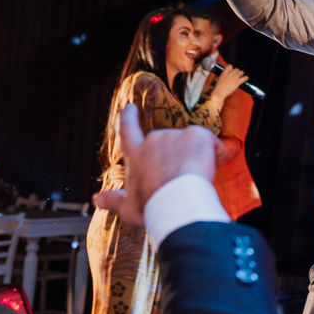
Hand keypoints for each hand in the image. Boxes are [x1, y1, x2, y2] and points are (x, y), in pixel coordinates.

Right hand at [93, 104, 226, 225]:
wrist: (177, 202)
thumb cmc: (153, 206)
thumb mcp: (128, 206)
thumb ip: (113, 200)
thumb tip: (97, 199)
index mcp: (136, 154)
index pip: (128, 131)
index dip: (129, 118)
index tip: (129, 108)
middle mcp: (154, 140)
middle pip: (168, 141)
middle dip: (176, 154)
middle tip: (181, 176)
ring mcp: (176, 135)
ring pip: (190, 143)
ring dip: (195, 155)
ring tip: (194, 177)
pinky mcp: (197, 134)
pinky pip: (211, 142)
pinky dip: (216, 152)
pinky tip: (213, 166)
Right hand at [210, 64, 247, 101]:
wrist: (220, 92)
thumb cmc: (218, 87)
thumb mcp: (220, 78)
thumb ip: (224, 75)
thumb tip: (227, 76)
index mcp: (225, 71)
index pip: (230, 66)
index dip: (231, 68)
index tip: (231, 71)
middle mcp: (231, 73)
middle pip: (237, 69)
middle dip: (236, 72)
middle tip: (235, 76)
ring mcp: (235, 77)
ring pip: (241, 72)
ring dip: (241, 74)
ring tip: (240, 77)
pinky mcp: (238, 82)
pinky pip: (245, 78)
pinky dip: (246, 78)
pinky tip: (245, 79)